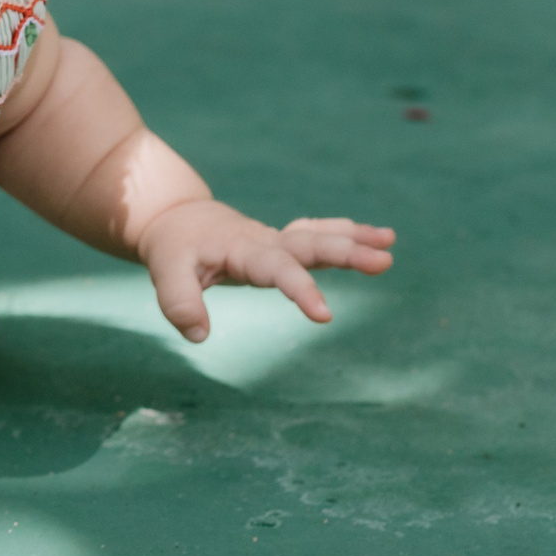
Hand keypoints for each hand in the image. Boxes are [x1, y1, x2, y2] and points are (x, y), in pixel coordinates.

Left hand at [140, 202, 393, 342]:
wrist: (178, 220)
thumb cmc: (174, 249)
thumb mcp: (165, 273)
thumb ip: (180, 302)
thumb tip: (199, 335)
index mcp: (242, 250)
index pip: (277, 269)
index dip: (300, 289)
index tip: (325, 315)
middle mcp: (266, 241)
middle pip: (310, 244)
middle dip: (346, 252)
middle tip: (383, 261)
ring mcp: (277, 239)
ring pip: (320, 236)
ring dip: (354, 239)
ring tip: (389, 243)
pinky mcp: (283, 242)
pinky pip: (318, 235)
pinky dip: (345, 233)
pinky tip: (376, 238)